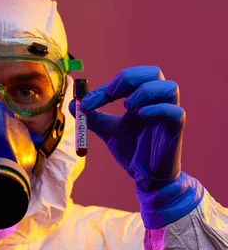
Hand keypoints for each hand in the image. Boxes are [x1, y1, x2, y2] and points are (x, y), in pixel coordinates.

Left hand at [69, 66, 183, 190]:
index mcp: (142, 98)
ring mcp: (169, 113)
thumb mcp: (108, 131)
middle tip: (110, 93)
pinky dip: (158, 110)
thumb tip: (73, 104)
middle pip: (152, 73)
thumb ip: (93, 118)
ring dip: (145, 92)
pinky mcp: (176, 129)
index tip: (87, 102)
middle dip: (129, 78)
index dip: (106, 87)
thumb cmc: (132, 151)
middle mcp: (157, 101)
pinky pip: (175, 112)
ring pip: (169, 88)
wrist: (145, 177)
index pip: (128, 79)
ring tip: (128, 106)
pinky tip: (142, 115)